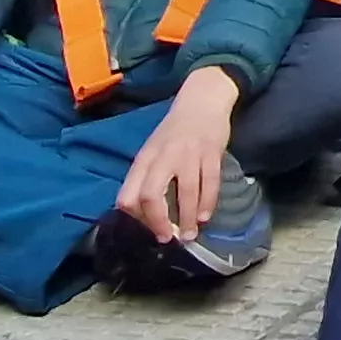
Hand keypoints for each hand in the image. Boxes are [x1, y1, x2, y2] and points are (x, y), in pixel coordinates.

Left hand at [115, 64, 242, 241]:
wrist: (202, 101)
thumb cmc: (174, 132)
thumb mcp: (152, 152)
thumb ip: (146, 178)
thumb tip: (142, 214)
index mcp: (144, 159)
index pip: (129, 194)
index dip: (135, 218)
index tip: (145, 230)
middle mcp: (163, 157)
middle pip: (152, 195)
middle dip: (158, 222)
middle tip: (166, 238)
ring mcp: (189, 155)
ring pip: (186, 193)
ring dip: (187, 219)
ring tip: (189, 235)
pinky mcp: (211, 153)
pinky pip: (209, 183)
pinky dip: (207, 204)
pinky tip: (205, 217)